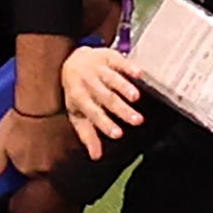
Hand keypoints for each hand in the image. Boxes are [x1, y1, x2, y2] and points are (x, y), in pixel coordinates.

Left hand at [0, 107, 77, 180]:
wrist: (39, 103)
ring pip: (60, 163)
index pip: (30, 175)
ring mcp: (63, 158)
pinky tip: (62, 137)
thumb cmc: (17, 122)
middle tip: (40, 144)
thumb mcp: (1, 143)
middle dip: (43, 162)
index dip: (29, 163)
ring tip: (51, 141)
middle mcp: (48, 169)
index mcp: (29, 170)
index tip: (28, 151)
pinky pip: (72, 152)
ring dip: (56, 156)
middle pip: (46, 171)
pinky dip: (67, 147)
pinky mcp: (75, 145)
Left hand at [62, 45, 144, 159]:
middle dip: (121, 110)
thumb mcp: (78, 113)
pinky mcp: (108, 56)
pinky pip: (119, 61)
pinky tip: (139, 74)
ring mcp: (98, 68)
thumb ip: (88, 134)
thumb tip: (96, 156)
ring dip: (124, 87)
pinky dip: (129, 67)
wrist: (73, 59)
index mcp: (78, 97)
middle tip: (137, 121)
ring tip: (136, 98)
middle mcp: (87, 82)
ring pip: (112, 79)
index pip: (92, 113)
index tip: (118, 134)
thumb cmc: (78, 91)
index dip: (105, 124)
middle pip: (106, 97)